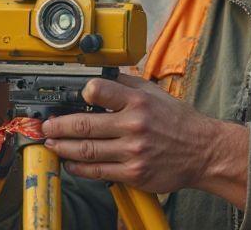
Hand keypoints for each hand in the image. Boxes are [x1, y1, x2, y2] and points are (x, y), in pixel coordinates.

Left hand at [41, 74, 247, 206]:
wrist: (203, 151)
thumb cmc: (178, 121)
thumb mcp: (155, 93)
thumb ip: (127, 84)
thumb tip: (101, 76)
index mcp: (138, 102)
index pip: (100, 91)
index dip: (81, 93)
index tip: (68, 96)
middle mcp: (134, 125)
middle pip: (85, 126)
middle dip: (58, 126)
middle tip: (46, 125)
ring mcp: (133, 151)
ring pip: (87, 151)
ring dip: (63, 147)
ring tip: (51, 143)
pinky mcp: (133, 173)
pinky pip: (98, 171)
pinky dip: (79, 167)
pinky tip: (70, 162)